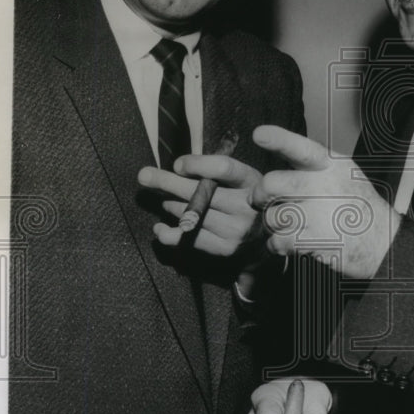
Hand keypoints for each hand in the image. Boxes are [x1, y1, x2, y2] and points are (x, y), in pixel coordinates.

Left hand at [138, 155, 262, 257]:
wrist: (269, 238)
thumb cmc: (248, 200)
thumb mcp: (244, 179)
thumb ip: (217, 171)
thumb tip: (177, 167)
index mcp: (252, 181)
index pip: (223, 169)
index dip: (196, 164)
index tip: (177, 164)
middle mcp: (246, 207)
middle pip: (200, 192)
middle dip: (167, 182)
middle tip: (145, 176)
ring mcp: (235, 231)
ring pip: (191, 215)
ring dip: (170, 205)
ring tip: (164, 201)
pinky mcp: (224, 249)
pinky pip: (188, 240)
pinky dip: (168, 233)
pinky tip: (159, 228)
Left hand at [252, 125, 401, 279]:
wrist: (382, 240)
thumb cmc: (356, 205)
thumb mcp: (343, 172)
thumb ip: (313, 164)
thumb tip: (276, 161)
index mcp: (330, 165)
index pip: (301, 148)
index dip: (278, 140)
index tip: (259, 134)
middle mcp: (324, 185)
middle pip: (271, 183)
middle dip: (260, 196)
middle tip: (264, 203)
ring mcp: (320, 214)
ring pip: (271, 216)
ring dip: (273, 225)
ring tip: (289, 226)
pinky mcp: (316, 240)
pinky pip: (278, 241)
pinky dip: (277, 245)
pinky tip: (290, 243)